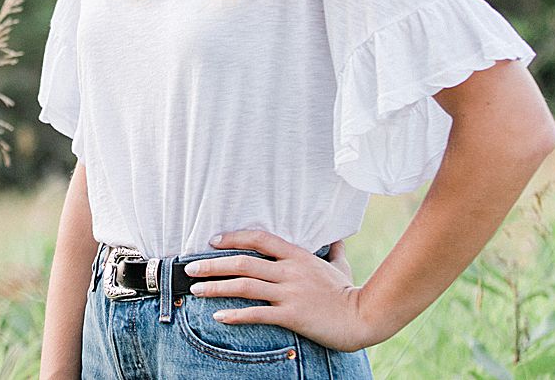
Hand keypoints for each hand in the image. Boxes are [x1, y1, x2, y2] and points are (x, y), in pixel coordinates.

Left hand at [181, 230, 382, 351]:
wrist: (364, 317)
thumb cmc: (349, 292)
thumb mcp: (340, 265)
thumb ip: (334, 249)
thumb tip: (336, 237)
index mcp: (298, 256)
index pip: (259, 238)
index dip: (234, 237)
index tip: (213, 241)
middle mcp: (290, 271)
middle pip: (243, 262)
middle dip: (212, 264)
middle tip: (190, 267)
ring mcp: (290, 293)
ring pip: (244, 286)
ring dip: (216, 287)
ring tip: (196, 290)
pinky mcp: (291, 315)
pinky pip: (257, 313)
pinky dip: (235, 315)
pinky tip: (219, 317)